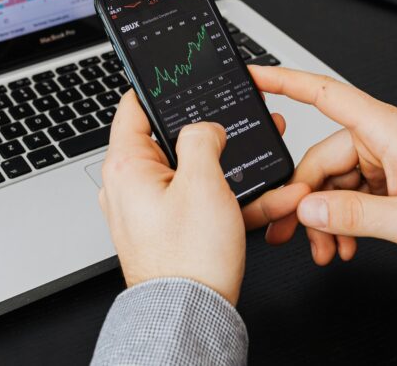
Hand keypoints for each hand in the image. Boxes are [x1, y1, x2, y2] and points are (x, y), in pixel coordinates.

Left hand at [100, 90, 287, 304]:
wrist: (191, 317)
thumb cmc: (188, 259)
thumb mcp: (203, 182)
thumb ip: (202, 138)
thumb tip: (204, 127)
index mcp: (126, 166)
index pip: (133, 107)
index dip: (160, 89)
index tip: (180, 80)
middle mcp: (129, 186)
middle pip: (172, 142)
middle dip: (215, 138)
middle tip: (241, 128)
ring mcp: (148, 210)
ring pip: (196, 176)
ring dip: (235, 174)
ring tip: (270, 171)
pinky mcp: (168, 231)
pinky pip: (201, 205)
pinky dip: (232, 202)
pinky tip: (269, 201)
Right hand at [244, 66, 396, 274]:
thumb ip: (352, 215)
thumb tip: (308, 208)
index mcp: (390, 130)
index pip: (326, 94)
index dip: (285, 80)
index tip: (255, 75)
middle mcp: (387, 137)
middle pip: (323, 157)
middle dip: (307, 199)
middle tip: (296, 234)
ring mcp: (391, 156)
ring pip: (336, 179)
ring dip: (328, 216)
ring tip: (329, 248)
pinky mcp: (396, 174)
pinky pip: (355, 189)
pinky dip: (346, 216)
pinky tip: (346, 242)